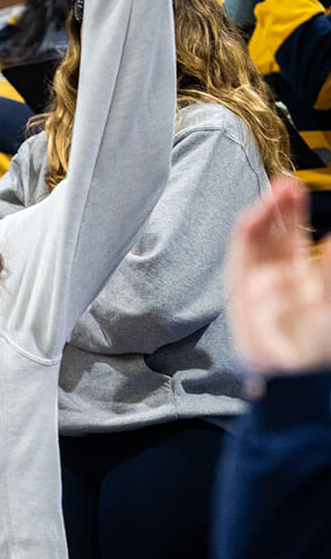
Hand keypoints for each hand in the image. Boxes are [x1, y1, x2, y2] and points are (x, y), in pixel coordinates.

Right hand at [225, 175, 330, 375]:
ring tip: (269, 197)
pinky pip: (242, 265)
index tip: (296, 186)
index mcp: (299, 274)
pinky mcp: (241, 296)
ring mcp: (255, 284)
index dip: (293, 210)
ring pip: (253, 243)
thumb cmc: (318, 347)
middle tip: (283, 182)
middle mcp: (275, 275)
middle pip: (270, 232)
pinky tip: (263, 228)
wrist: (296, 376)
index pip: (292, 233)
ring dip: (259, 217)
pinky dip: (250, 244)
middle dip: (275, 207)